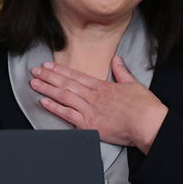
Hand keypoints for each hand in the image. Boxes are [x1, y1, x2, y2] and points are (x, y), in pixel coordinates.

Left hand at [29, 56, 167, 150]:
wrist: (148, 123)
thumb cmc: (144, 106)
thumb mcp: (133, 84)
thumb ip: (121, 72)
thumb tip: (117, 59)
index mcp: (102, 87)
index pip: (77, 76)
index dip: (61, 70)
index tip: (49, 65)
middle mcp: (93, 96)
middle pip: (66, 83)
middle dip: (49, 76)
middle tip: (35, 70)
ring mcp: (90, 109)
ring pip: (63, 96)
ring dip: (47, 88)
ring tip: (34, 82)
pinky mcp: (89, 124)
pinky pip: (67, 114)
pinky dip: (54, 107)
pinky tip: (43, 101)